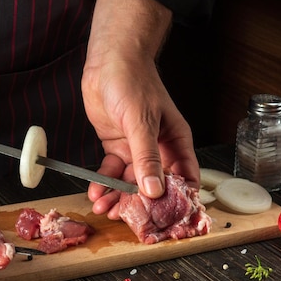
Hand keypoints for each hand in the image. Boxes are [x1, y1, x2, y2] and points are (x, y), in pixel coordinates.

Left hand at [82, 0, 199, 218]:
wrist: (109, 62)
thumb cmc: (134, 82)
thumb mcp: (142, 123)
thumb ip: (147, 158)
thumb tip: (154, 190)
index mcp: (175, 142)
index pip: (184, 177)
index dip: (178, 200)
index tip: (166, 219)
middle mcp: (158, 149)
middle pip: (152, 185)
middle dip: (139, 204)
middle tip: (126, 219)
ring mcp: (136, 148)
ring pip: (130, 182)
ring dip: (117, 197)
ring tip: (104, 209)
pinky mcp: (116, 147)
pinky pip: (112, 172)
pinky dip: (104, 183)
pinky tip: (96, 192)